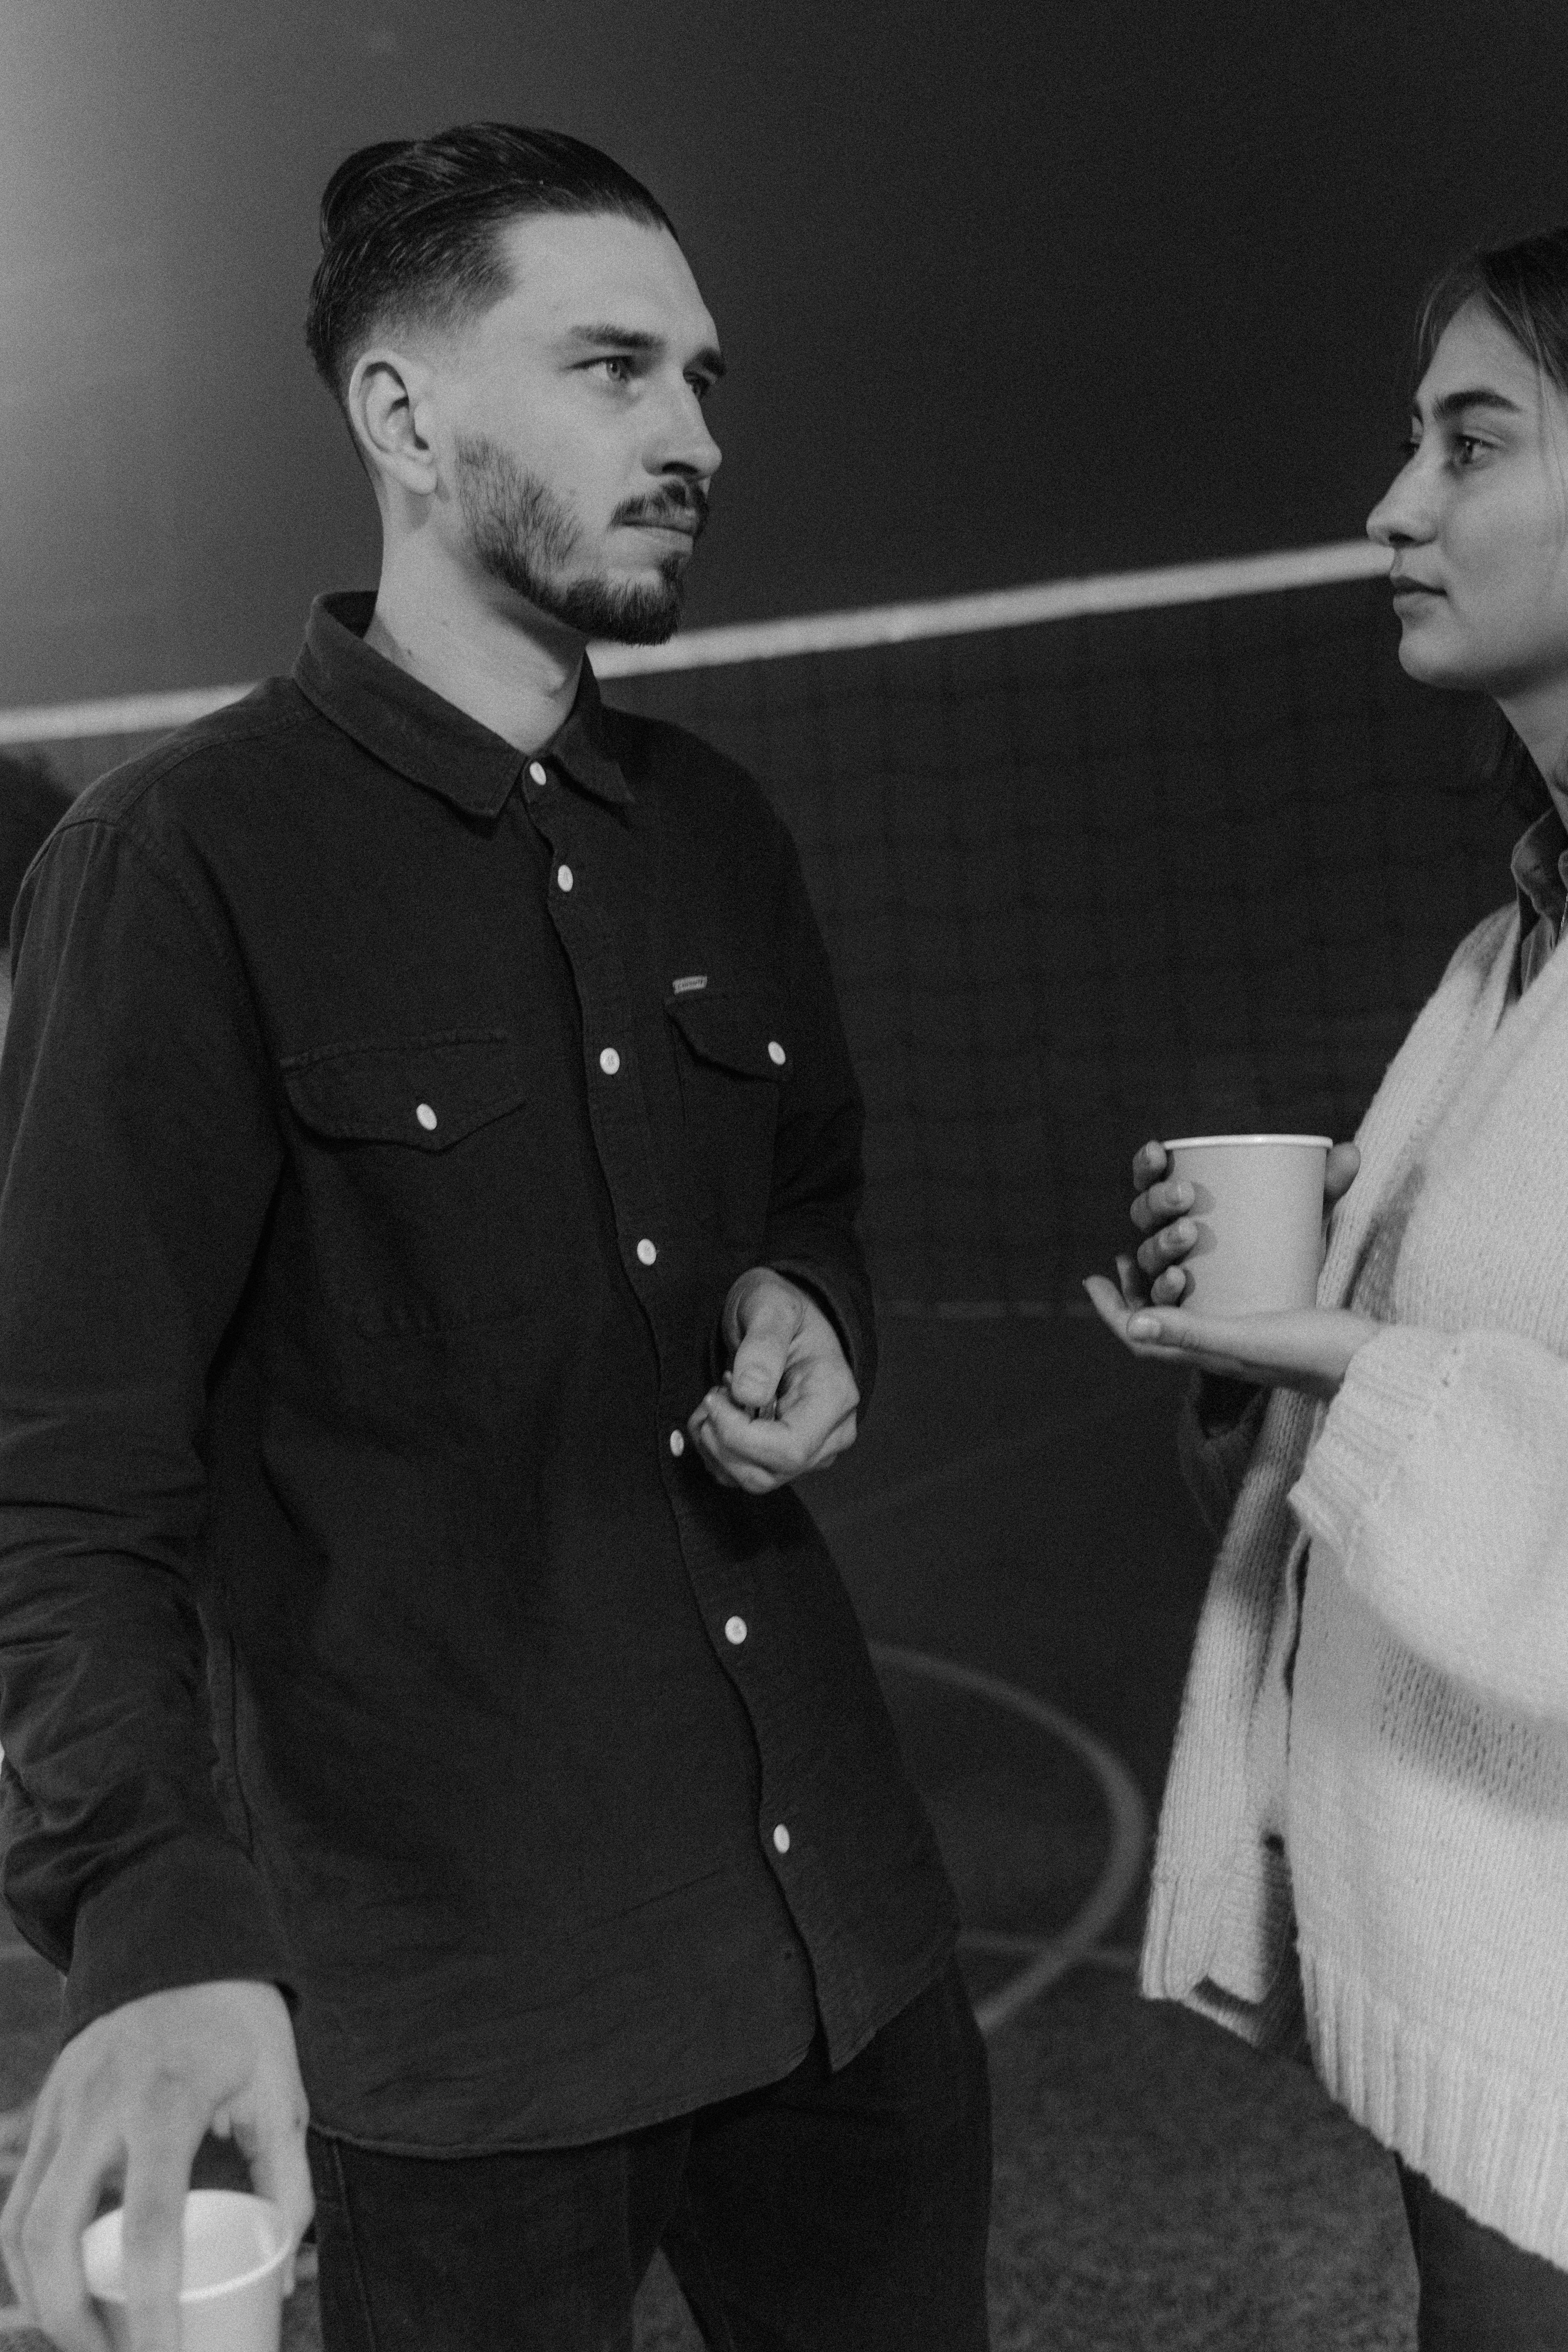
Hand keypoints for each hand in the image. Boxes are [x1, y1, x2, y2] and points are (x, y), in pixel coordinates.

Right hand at [1, 1979, 311, 2351]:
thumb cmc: (238, 2019)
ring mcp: (61, 2106)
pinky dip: (27, 2254)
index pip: (147, 2225)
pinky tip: (61, 2284)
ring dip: (40, 2295)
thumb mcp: (279, 2087)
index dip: (152, 2306)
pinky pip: (17, 2197)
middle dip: (71, 2320)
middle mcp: (99, 2106)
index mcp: (165, 2101)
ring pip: (17, 2223)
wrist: (179, 1938)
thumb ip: (286, 2178)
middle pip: (52, 2236)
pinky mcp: (46, 2108)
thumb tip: (279, 2267)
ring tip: (88, 2335)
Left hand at [688, 1269, 858, 1493]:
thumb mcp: (771, 1307)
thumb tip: (749, 1395)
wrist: (784, 1318)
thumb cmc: (781, 1309)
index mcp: (835, 1397)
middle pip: (769, 1473)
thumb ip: (762, 1346)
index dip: (740, 1436)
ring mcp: (812, 1451)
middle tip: (712, 1396)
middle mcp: (831, 1433)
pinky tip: (718, 1417)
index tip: (715, 1397)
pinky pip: (743, 1477)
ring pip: (754, 1481)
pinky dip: (718, 1454)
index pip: (789, 1449)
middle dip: (723, 1442)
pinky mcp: (787, 1458)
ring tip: (714, 1401)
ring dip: (716, 1448)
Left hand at [1081, 1280, 1377, 1400]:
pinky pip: (1225, 1302)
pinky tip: (1225, 1255)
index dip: (1111, 1311)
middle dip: (1135, 1292)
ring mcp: (1247, 1338)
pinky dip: (1211, 1278)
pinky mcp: (1272, 1325)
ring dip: (1169, 1282)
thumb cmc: (1312, 1352)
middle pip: (1161, 1324)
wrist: (1372, 1364)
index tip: (1091, 1278)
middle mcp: (1221, 1350)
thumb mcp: (1247, 1337)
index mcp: (1207, 1355)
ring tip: (1162, 1251)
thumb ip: (1194, 1332)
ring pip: (1193, 1312)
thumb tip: (1132, 1324)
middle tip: (1121, 1257)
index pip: (1140, 1338)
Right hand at [1125, 1136, 1360, 1306]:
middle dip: (1156, 1201)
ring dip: (1159, 1243)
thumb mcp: (1300, 1225)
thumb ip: (1322, 1189)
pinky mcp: (1181, 1316)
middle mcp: (1165, 1241)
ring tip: (1188, 1233)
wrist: (1290, 1317)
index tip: (1161, 1150)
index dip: (1146, 1167)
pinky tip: (1177, 1280)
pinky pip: (1154, 1307)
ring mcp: (1169, 1279)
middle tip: (1185, 1194)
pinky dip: (1158, 1293)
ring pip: (1147, 1260)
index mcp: (1180, 1209)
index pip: (1149, 1182)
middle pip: (1143, 1218)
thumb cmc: (1284, 1257)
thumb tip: (1351, 1152)